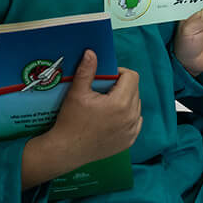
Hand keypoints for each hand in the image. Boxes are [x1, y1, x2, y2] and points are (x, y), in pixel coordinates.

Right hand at [21, 51, 140, 188]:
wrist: (67, 150)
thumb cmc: (70, 121)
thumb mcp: (77, 93)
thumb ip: (86, 71)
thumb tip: (91, 52)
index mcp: (121, 103)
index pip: (132, 76)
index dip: (119, 73)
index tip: (106, 78)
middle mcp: (131, 117)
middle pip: (135, 90)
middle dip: (121, 86)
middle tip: (103, 92)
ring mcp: (132, 130)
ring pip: (136, 105)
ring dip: (125, 100)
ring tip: (106, 105)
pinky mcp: (130, 140)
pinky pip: (135, 121)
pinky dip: (127, 116)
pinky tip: (111, 118)